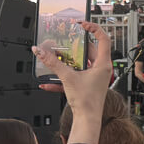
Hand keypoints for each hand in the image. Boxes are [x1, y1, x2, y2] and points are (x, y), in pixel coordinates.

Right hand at [34, 21, 111, 143]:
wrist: (87, 120)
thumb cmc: (86, 101)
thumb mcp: (67, 78)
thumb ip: (52, 63)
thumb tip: (40, 51)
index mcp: (103, 64)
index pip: (103, 38)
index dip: (93, 28)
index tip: (82, 24)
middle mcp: (101, 69)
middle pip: (89, 50)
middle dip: (74, 47)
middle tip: (63, 42)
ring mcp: (95, 77)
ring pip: (81, 63)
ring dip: (67, 61)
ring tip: (55, 59)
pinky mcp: (88, 85)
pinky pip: (75, 76)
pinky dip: (64, 77)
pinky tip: (47, 83)